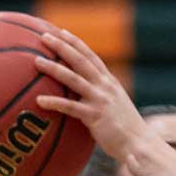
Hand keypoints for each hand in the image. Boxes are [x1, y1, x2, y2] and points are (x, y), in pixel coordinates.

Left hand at [34, 27, 144, 159]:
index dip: (75, 43)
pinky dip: (54, 103)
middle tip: (43, 36)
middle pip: (80, 60)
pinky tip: (39, 101)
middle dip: (62, 46)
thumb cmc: (126, 130)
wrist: (139, 144)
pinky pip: (70, 107)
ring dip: (53, 68)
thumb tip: (86, 98)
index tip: (61, 32)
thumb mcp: (116, 107)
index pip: (91, 56)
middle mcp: (105, 86)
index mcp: (110, 82)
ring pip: (73, 78)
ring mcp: (100, 100)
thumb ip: (103, 98)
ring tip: (36, 61)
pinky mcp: (94, 116)